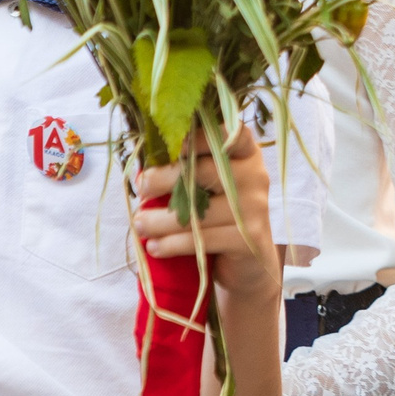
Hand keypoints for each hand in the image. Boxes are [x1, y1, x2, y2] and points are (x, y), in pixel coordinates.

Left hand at [132, 128, 279, 305]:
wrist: (246, 262)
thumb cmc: (217, 216)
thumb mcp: (207, 186)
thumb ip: (187, 170)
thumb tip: (143, 166)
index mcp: (246, 154)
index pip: (230, 133)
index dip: (200, 135)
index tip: (171, 143)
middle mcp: (255, 176)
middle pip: (205, 170)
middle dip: (165, 178)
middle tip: (141, 187)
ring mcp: (255, 208)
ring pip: (197, 211)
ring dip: (160, 220)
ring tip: (139, 224)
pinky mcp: (248, 239)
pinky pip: (201, 239)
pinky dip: (171, 244)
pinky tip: (154, 247)